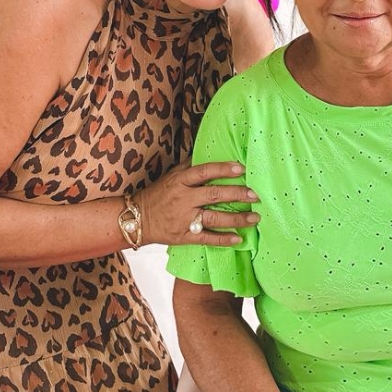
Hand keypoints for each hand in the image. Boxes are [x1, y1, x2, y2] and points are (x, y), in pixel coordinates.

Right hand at [138, 160, 259, 246]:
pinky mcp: (184, 237)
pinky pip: (207, 239)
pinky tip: (239, 238)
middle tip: (255, 195)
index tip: (241, 168)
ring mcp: (184, 219)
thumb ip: (189, 166)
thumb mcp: (170, 175)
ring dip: (237, 219)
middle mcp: (183, 199)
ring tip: (255, 217)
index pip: (204, 172)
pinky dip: (223, 239)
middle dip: (237, 195)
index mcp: (180, 181)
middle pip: (214, 195)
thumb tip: (208, 152)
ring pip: (214, 218)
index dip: (223, 169)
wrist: (136, 219)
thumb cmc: (158, 194)